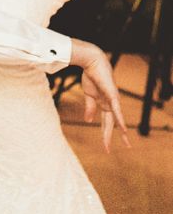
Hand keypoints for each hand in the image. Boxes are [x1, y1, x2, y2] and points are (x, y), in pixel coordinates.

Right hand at [69, 38, 129, 152]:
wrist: (91, 62)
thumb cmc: (90, 75)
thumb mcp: (88, 95)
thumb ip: (89, 107)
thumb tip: (88, 121)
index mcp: (103, 103)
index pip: (105, 122)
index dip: (104, 133)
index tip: (105, 145)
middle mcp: (110, 103)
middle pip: (110, 124)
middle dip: (110, 137)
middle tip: (109, 151)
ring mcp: (113, 100)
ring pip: (116, 120)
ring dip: (119, 133)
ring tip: (125, 144)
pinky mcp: (113, 95)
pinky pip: (117, 110)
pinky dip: (120, 120)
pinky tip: (124, 129)